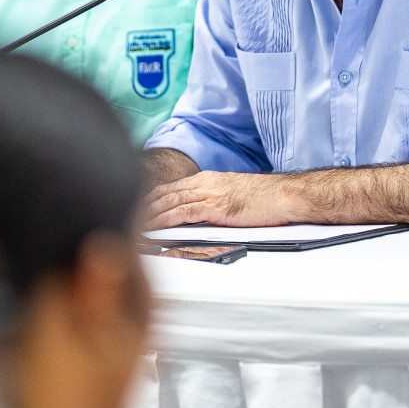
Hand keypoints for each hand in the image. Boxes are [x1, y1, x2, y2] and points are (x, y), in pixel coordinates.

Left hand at [144, 171, 301, 229]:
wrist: (287, 196)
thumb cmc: (268, 199)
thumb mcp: (235, 197)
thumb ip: (215, 204)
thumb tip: (200, 218)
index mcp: (210, 179)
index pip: (171, 188)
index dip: (150, 199)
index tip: (133, 209)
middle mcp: (206, 182)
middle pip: (164, 193)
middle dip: (141, 207)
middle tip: (121, 217)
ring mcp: (210, 193)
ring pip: (169, 202)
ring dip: (147, 215)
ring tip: (129, 226)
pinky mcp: (216, 207)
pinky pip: (182, 213)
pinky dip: (163, 221)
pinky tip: (152, 228)